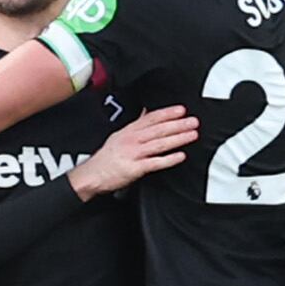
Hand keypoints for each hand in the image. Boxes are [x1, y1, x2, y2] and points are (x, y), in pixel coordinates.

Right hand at [72, 106, 195, 197]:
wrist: (91, 176)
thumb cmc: (105, 158)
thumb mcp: (118, 135)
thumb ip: (135, 124)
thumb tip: (146, 112)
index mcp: (129, 131)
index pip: (150, 119)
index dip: (167, 113)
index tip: (181, 110)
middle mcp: (132, 140)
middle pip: (158, 130)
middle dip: (177, 125)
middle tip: (193, 121)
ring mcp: (133, 154)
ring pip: (159, 144)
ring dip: (177, 139)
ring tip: (192, 135)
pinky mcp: (134, 169)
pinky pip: (154, 163)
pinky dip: (168, 159)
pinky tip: (180, 156)